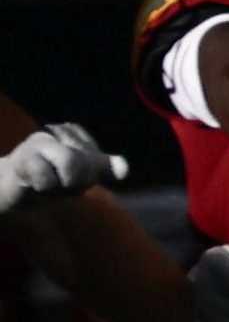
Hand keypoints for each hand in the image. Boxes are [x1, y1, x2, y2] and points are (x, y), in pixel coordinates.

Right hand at [0, 124, 127, 215]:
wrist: (7, 188)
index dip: (86, 177)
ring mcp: (36, 143)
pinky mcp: (20, 160)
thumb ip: (102, 168)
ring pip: (71, 163)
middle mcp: (54, 133)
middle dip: (76, 181)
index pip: (97, 161)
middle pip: (87, 162)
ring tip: (45, 182)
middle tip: (55, 181)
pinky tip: (30, 183)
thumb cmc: (46, 178)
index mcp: (72, 133)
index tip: (67, 177)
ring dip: (60, 184)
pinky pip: (46, 178)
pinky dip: (42, 187)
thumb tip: (124, 169)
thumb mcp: (80, 174)